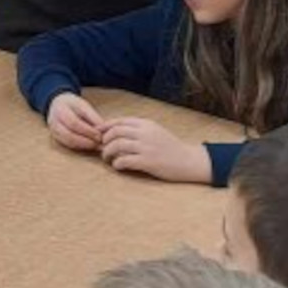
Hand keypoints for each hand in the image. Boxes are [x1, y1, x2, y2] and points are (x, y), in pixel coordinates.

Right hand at [47, 93, 106, 151]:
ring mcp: (53, 131)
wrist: (57, 105)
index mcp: (60, 109)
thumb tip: (104, 130)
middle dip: (86, 141)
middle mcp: (54, 121)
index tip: (99, 135)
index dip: (87, 131)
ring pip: (68, 142)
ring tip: (96, 146)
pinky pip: (67, 145)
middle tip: (98, 143)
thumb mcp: (83, 105)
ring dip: (83, 145)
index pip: (74, 122)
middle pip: (69, 135)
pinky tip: (89, 146)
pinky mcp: (56, 138)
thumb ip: (92, 116)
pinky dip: (79, 147)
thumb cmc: (72, 105)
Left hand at [98, 118, 212, 183]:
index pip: (119, 121)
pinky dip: (117, 164)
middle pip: (115, 132)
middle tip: (102, 149)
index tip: (98, 134)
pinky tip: (118, 166)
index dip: (106, 127)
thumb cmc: (170, 147)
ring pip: (117, 145)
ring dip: (107, 152)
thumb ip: (138, 130)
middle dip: (104, 140)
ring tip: (107, 158)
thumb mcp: (155, 131)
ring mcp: (146, 147)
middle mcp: (145, 133)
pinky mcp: (148, 161)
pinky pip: (124, 160)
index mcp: (146, 124)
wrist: (189, 161)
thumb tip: (115, 132)